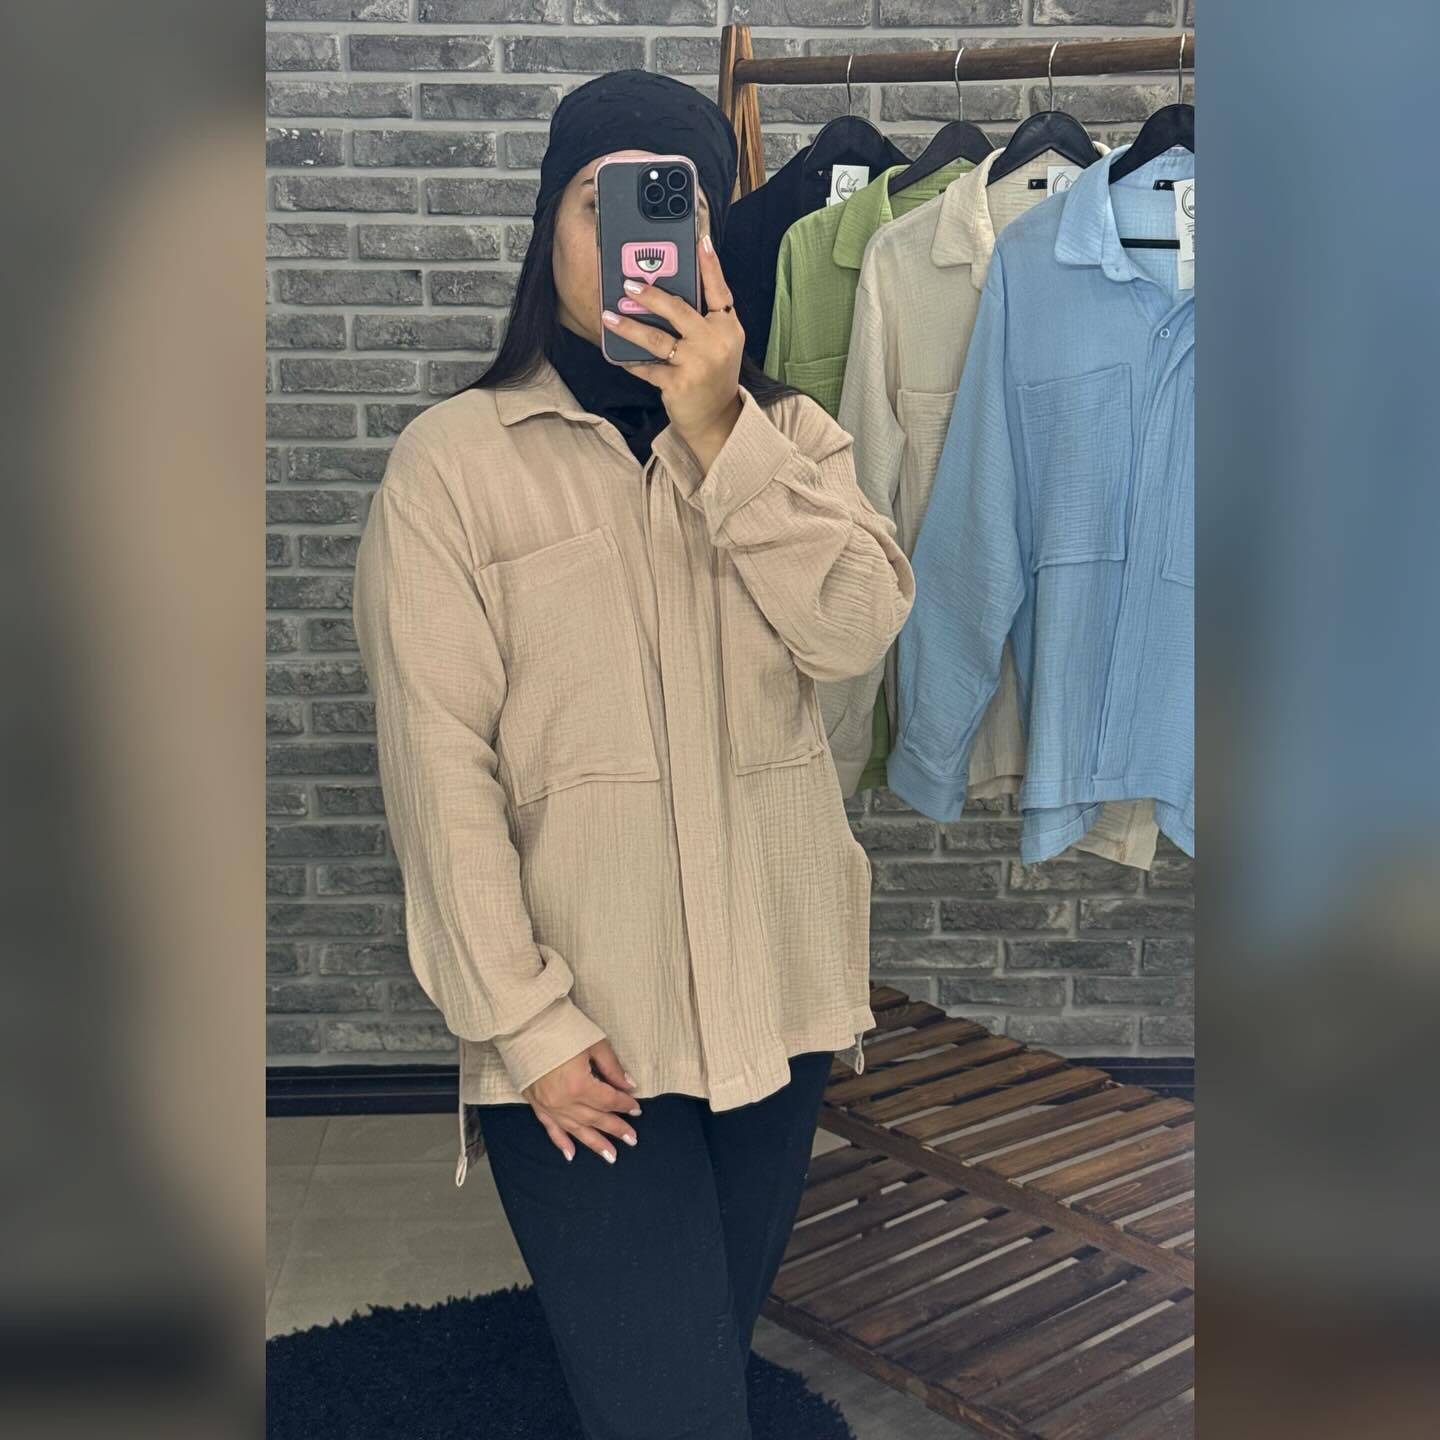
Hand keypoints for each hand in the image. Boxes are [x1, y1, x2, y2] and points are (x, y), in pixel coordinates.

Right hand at [522, 1037, 641, 1164]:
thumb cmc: (561, 1027)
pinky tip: (571, 1154)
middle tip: (632, 1140)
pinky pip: (551, 1128)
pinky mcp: (536, 1104)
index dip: (625, 1104)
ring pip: (576, 1130)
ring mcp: (548, 1105)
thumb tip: (628, 1085)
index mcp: (580, 1085)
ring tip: (611, 1156)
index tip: (636, 1109)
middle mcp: (564, 1101)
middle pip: (595, 1119)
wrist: (525, 1023)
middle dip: (615, 1129)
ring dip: (594, 1143)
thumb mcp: (594, 1043)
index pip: (608, 1100)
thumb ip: (612, 1068)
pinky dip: (561, 1142)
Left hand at [600, 233, 743, 472]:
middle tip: (628, 284)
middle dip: (650, 295)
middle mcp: (715, 343)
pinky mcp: (679, 384)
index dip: (710, 265)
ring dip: (629, 326)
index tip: (700, 240)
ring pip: (656, 339)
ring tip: (609, 316)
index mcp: (728, 327)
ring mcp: (698, 364)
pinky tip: (618, 355)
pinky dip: (631, 361)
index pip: (719, 290)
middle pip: (679, 310)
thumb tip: (666, 294)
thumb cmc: (712, 375)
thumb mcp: (718, 344)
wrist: (716, 419)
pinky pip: (647, 368)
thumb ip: (702, 319)